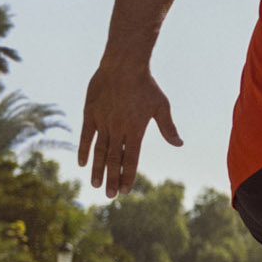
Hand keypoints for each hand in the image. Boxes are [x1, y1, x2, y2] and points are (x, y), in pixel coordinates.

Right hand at [77, 63, 181, 197]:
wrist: (124, 65)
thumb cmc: (146, 85)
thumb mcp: (161, 106)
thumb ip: (168, 127)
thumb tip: (179, 144)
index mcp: (136, 130)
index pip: (132, 159)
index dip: (128, 176)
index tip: (125, 190)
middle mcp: (118, 129)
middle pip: (114, 160)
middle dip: (112, 179)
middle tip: (110, 196)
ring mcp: (103, 122)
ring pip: (99, 151)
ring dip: (98, 169)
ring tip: (95, 185)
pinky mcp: (90, 114)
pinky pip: (86, 136)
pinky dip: (84, 150)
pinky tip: (82, 164)